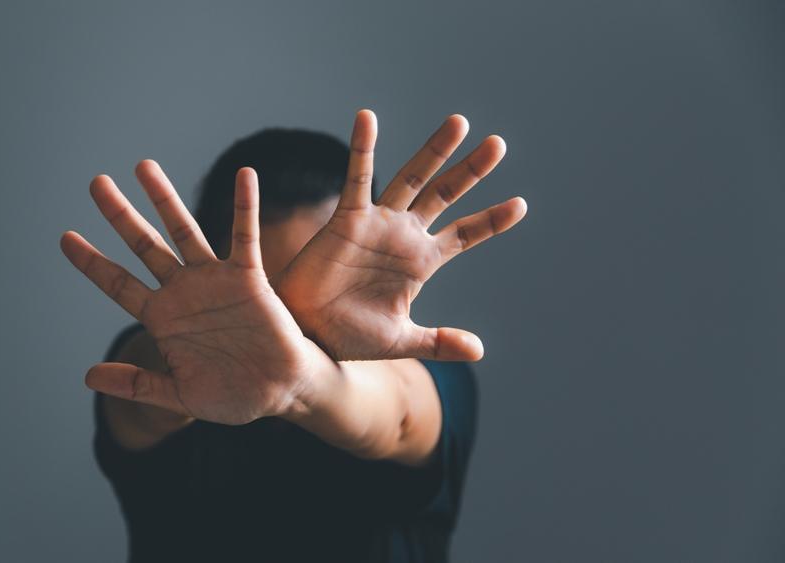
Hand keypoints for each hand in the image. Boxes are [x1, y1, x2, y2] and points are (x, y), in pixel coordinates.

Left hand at [61, 162, 332, 424]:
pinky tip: (244, 175)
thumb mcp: (178, 395)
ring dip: (165, 200)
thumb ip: (137, 385)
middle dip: (120, 215)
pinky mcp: (248, 279)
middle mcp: (183, 292)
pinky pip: (245, 236)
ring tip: (143, 167)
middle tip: (96, 182)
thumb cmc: (232, 396)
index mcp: (162, 318)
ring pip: (184, 231)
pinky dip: (245, 206)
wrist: (280, 393)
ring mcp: (214, 281)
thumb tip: (87, 377)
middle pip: (144, 245)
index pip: (118, 284)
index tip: (65, 238)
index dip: (92, 262)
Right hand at [273, 110, 526, 360]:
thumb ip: (439, 342)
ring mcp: (378, 224)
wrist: (308, 337)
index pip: (464, 235)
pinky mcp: (347, 220)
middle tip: (499, 144)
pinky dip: (362, 149)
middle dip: (471, 170)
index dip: (491, 219)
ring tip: (460, 123)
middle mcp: (403, 235)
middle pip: (445, 194)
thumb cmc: (350, 337)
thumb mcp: (402, 340)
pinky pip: (355, 179)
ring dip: (434, 151)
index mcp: (422, 261)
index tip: (521, 205)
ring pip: (412, 178)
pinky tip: (367, 118)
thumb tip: (480, 351)